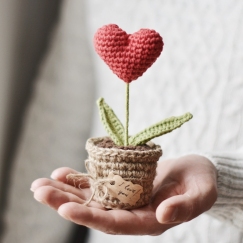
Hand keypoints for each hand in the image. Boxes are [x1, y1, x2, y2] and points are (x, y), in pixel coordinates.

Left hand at [31, 154, 217, 234]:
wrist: (195, 171)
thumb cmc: (201, 182)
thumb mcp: (200, 194)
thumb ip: (185, 207)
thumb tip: (162, 215)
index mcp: (148, 221)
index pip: (116, 224)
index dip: (91, 218)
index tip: (67, 208)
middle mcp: (131, 211)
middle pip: (94, 211)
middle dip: (65, 202)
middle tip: (39, 192)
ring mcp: (124, 197)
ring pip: (90, 197)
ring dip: (64, 191)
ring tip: (40, 183)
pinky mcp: (121, 182)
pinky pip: (97, 182)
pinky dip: (78, 178)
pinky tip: (61, 172)